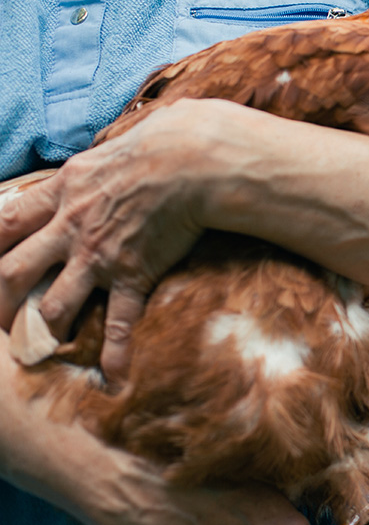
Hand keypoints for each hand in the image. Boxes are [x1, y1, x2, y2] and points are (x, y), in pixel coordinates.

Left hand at [0, 101, 210, 378]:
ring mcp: (98, 255)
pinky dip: (114, 353)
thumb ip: (86, 172)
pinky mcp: (132, 273)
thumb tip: (88, 168)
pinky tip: (114, 379)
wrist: (193, 160)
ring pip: (53, 302)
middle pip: (12, 270)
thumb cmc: (159, 145)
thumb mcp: (106, 151)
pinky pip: (117, 321)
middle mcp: (69, 228)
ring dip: (44, 328)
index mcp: (61, 193)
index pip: (4, 222)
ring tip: (40, 349)